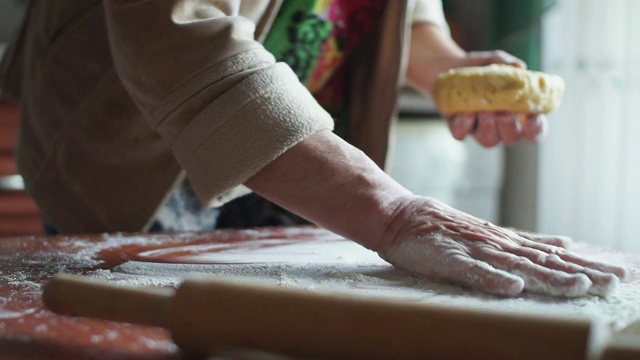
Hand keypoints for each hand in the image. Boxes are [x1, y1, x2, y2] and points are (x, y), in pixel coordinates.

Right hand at [378, 196, 627, 296]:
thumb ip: (524, 242)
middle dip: (581, 273)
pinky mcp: (450, 259)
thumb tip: (564, 244)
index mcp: (508, 242)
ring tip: (579, 286)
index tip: (618, 275)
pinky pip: (473, 271)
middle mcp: (498, 244)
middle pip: (544, 262)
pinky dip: (492, 279)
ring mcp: (474, 251)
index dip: (585, 266)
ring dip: (548, 277)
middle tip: (615, 282)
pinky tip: (512, 287)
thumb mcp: (490, 233)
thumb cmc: (444, 228)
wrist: (402, 216)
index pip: (553, 256)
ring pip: (516, 266)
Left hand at [406, 23, 545, 146]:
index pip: (534, 131)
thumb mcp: (495, 61)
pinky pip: (462, 134)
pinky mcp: (458, 129)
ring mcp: (479, 130)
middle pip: (511, 138)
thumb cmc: (480, 69)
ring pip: (488, 141)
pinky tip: (465, 112)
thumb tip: (519, 67)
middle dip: (509, 126)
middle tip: (503, 111)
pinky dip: (464, 124)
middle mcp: (500, 127)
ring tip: (484, 109)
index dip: (535, 128)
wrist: (448, 69)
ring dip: (488, 126)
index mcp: (518, 114)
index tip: (531, 117)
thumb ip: (508, 64)